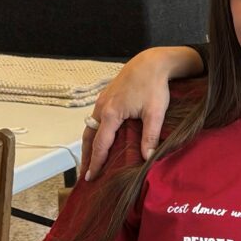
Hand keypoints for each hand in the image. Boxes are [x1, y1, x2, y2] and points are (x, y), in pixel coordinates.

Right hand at [81, 51, 177, 178]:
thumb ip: (150, 136)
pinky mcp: (106, 97)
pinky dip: (94, 133)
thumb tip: (148, 158)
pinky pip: (95, 119)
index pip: (100, 145)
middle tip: (85, 174)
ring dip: (89, 145)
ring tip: (89, 160)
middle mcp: (102, 108)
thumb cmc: (154, 86)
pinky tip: (99, 139)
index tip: (91, 177)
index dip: (96, 163)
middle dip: (86, 157)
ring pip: (90, 128)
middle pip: (89, 138)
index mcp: (111, 114)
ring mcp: (102, 101)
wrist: (150, 63)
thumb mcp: (155, 113)